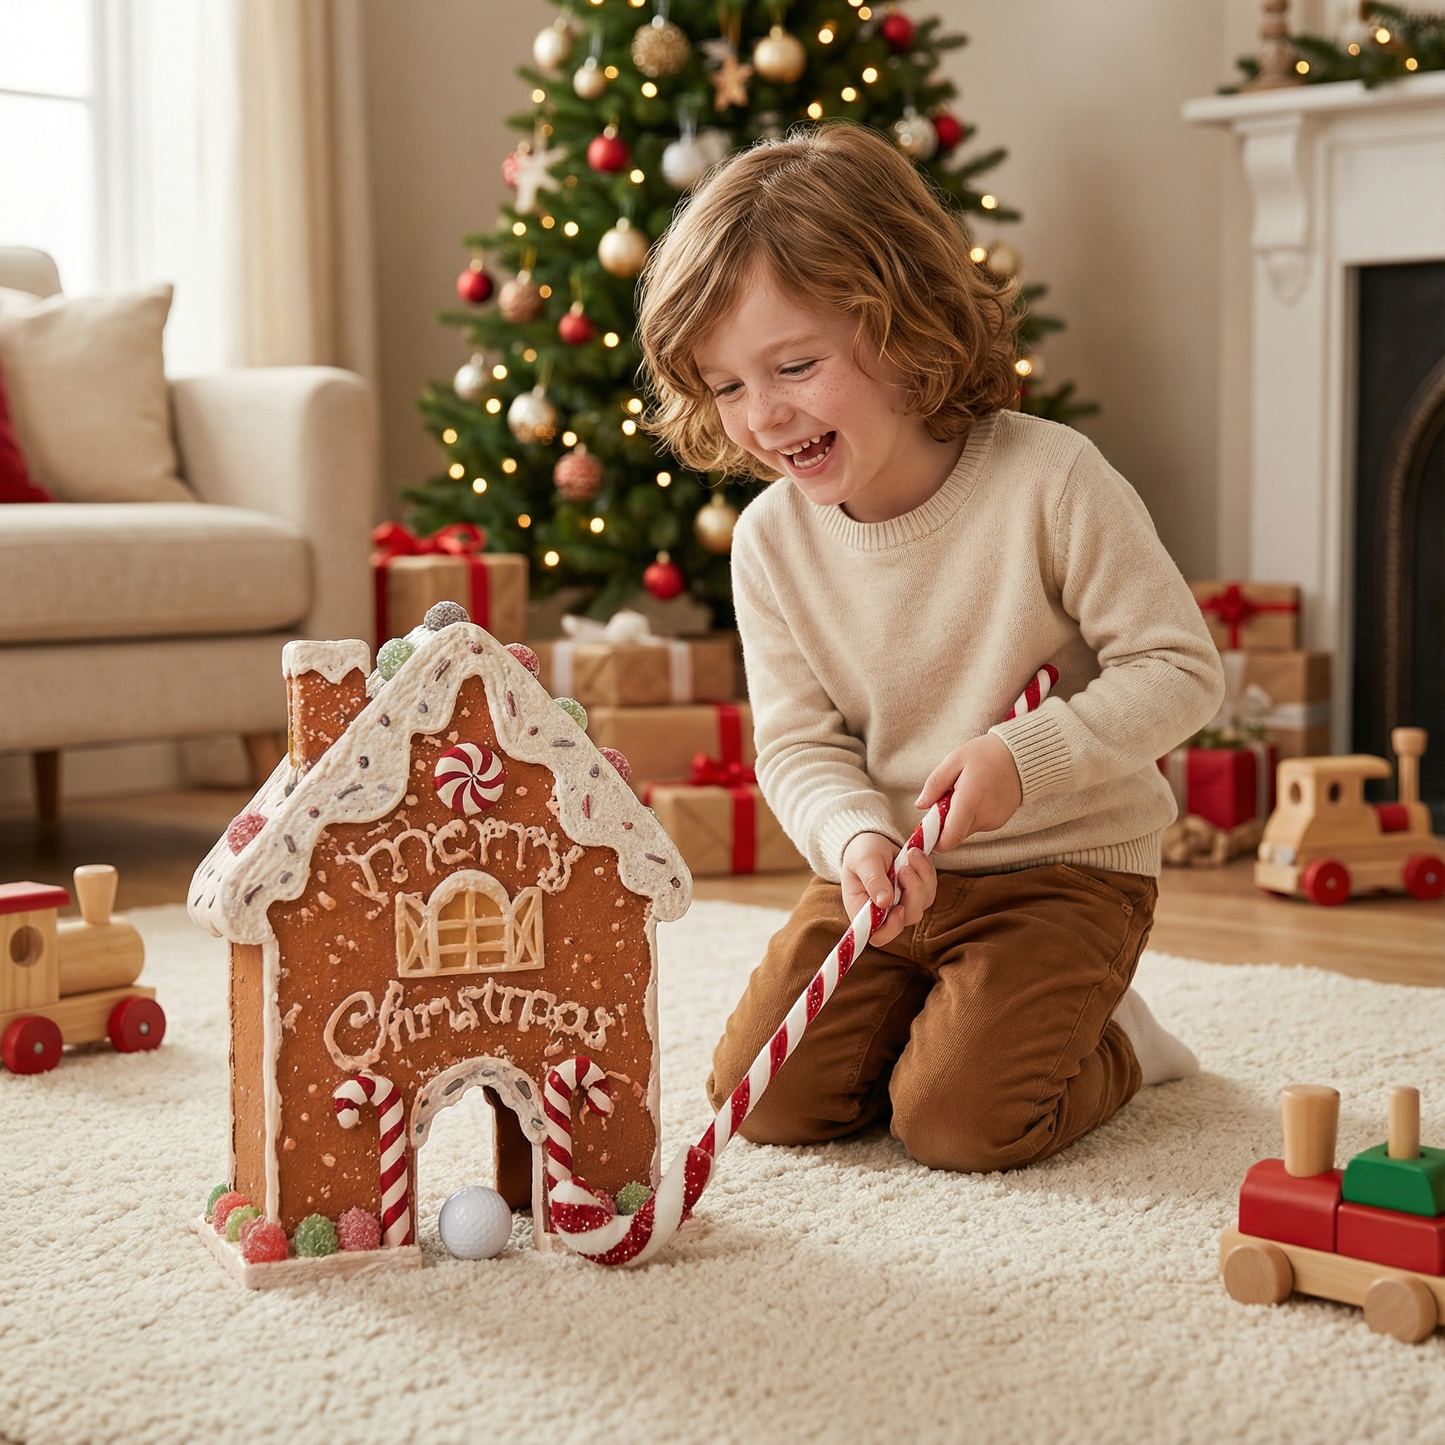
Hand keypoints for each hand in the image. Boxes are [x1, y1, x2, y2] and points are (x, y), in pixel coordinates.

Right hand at [840, 832, 936, 948]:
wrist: (872, 841)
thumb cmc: (861, 852)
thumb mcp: (863, 861)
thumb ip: (872, 880)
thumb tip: (884, 902)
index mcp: (862, 910)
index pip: (878, 935)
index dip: (892, 928)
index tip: (898, 907)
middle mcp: (884, 913)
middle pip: (908, 917)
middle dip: (913, 892)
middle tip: (903, 868)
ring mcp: (902, 904)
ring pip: (923, 903)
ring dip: (921, 877)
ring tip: (909, 854)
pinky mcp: (916, 894)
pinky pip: (931, 889)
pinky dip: (927, 871)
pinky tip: (915, 856)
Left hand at [915, 732, 1022, 851]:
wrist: (1020, 755)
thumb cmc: (986, 754)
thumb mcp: (955, 759)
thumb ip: (935, 784)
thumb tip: (920, 806)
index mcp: (970, 800)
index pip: (950, 836)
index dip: (935, 842)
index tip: (924, 838)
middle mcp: (984, 816)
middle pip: (955, 833)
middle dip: (944, 824)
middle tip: (944, 800)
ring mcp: (994, 821)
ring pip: (965, 829)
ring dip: (958, 818)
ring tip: (963, 793)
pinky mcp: (1000, 821)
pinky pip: (978, 824)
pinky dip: (971, 815)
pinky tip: (976, 796)